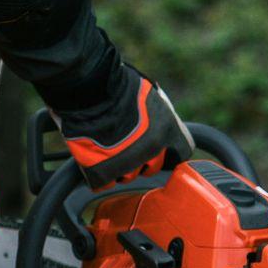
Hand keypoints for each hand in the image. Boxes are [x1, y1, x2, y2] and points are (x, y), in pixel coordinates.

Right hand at [59, 71, 192, 190]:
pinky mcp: (102, 173)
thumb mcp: (149, 96)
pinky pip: (103, 182)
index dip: (168, 151)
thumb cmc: (115, 85)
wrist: (87, 90)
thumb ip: (158, 116)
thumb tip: (155, 122)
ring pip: (127, 176)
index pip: (180, 154)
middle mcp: (152, 151)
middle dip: (140, 159)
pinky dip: (97, 174)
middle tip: (123, 144)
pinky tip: (92, 156)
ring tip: (104, 146)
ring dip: (118, 166)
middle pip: (152, 168)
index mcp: (168, 132)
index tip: (157, 147)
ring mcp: (127, 164)